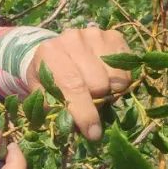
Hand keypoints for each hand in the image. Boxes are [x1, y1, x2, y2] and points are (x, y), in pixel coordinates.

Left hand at [26, 26, 130, 140]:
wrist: (55, 51)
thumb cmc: (47, 76)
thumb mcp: (40, 93)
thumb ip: (51, 109)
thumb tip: (71, 128)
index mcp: (49, 53)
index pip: (72, 85)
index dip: (84, 113)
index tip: (93, 133)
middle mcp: (72, 39)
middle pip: (98, 83)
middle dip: (97, 103)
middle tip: (90, 105)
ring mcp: (94, 35)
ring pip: (115, 78)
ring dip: (109, 92)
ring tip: (96, 90)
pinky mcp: (113, 36)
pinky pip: (126, 69)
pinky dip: (119, 81)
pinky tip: (106, 78)